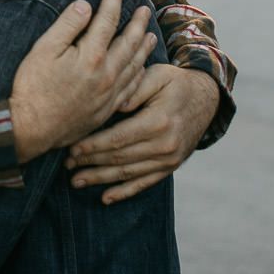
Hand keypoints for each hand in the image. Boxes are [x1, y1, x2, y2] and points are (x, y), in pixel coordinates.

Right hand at [9, 0, 154, 161]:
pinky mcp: (106, 110)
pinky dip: (138, 75)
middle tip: (145, 8)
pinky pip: (130, 89)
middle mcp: (106, 74)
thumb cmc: (32, 87)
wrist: (31, 129)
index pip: (108, 19)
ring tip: (151, 34)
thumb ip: (68, 25)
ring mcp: (109, 94)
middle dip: (137, 22)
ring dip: (144, 47)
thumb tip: (86, 5)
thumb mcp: (44, 49)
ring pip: (134, 65)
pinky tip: (140, 69)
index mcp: (91, 55)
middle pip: (129, 42)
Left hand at [66, 64, 220, 203]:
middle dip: (90, 163)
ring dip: (101, 179)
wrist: (206, 98)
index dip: (93, 146)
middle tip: (67, 166)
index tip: (71, 148)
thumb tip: (114, 103)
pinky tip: (106, 198)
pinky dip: (125, 191)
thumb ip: (134, 88)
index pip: (118, 138)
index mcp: (158, 121)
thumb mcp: (157, 75)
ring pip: (129, 173)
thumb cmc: (175, 82)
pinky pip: (145, 182)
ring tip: (77, 182)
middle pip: (120, 158)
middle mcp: (165, 145)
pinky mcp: (171, 166)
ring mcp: (169, 159)